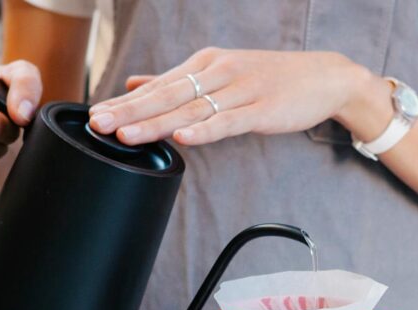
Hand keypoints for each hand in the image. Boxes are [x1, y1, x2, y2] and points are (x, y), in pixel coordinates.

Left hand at [88, 48, 388, 146]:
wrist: (323, 77)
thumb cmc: (270, 79)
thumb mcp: (220, 73)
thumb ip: (178, 81)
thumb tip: (135, 84)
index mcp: (204, 65)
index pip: (157, 86)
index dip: (124, 103)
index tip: (94, 116)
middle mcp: (217, 73)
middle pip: (166, 96)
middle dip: (129, 113)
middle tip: (99, 126)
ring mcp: (239, 90)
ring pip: (190, 110)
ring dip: (156, 123)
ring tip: (126, 136)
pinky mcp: (260, 109)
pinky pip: (227, 122)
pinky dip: (203, 130)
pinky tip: (182, 137)